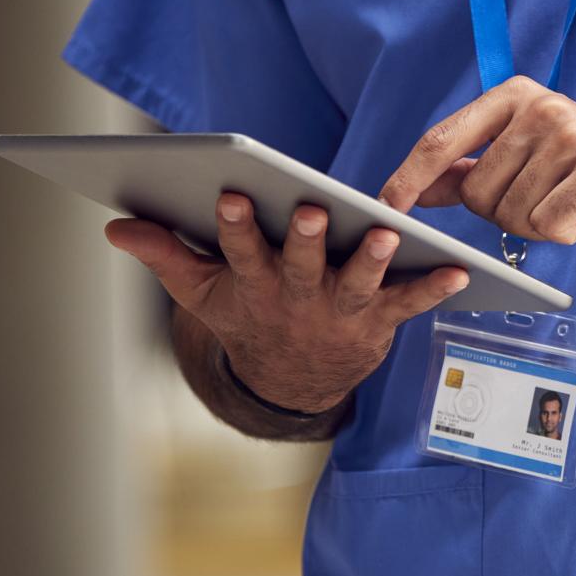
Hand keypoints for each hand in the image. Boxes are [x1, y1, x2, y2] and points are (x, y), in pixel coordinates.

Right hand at [104, 192, 470, 413]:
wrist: (293, 380)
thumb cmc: (249, 316)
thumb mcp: (201, 292)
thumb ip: (165, 255)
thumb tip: (116, 226)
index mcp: (254, 283)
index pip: (241, 251)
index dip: (237, 226)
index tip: (232, 195)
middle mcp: (298, 297)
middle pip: (302, 266)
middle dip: (305, 239)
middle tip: (310, 210)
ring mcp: (341, 310)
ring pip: (357, 284)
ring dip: (372, 260)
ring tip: (385, 234)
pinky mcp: (379, 321)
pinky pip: (410, 304)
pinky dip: (434, 289)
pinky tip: (459, 271)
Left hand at [378, 75, 575, 253]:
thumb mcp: (531, 161)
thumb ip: (473, 168)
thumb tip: (414, 187)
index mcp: (517, 96)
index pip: (442, 139)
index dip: (408, 178)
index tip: (385, 208)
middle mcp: (543, 106)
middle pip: (477, 191)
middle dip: (504, 214)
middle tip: (547, 203)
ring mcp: (573, 135)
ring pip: (512, 214)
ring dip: (539, 226)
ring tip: (573, 205)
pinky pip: (549, 226)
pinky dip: (566, 234)